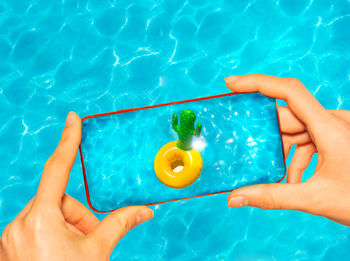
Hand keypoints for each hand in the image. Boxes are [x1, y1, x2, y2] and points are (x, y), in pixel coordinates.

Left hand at [0, 112, 153, 259]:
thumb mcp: (97, 251)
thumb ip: (120, 223)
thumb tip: (145, 210)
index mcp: (40, 219)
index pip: (58, 169)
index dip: (68, 141)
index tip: (73, 119)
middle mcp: (19, 224)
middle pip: (58, 201)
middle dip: (80, 215)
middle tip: (91, 239)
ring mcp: (11, 236)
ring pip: (48, 214)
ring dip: (68, 226)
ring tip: (78, 251)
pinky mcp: (11, 245)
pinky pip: (36, 226)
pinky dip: (54, 233)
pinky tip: (62, 253)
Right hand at [225, 74, 349, 225]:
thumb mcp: (314, 198)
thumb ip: (272, 197)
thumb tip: (235, 198)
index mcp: (330, 127)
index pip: (288, 91)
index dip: (257, 83)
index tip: (231, 84)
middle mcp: (334, 121)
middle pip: (288, 116)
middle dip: (268, 136)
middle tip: (248, 150)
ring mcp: (337, 129)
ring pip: (297, 130)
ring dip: (284, 152)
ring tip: (282, 179)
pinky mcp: (337, 137)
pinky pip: (309, 139)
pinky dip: (297, 156)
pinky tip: (296, 179)